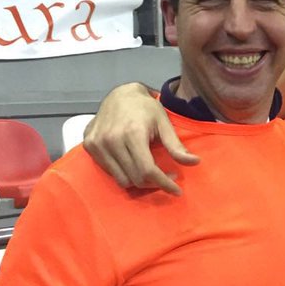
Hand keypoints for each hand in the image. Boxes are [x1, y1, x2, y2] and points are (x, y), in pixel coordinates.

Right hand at [83, 83, 197, 195]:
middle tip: (167, 176)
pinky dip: (124, 173)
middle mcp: (111, 140)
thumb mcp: (164, 123)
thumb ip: (176, 146)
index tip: (177, 190)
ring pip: (121, 179)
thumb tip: (195, 162)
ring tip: (151, 171)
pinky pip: (109, 171)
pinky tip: (134, 163)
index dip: (164, 183)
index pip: (147, 170)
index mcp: (132, 133)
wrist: (120, 94)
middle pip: (135, 178)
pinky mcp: (89, 146)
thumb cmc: (145, 108)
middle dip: (155, 183)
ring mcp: (97, 144)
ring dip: (139, 181)